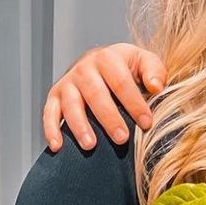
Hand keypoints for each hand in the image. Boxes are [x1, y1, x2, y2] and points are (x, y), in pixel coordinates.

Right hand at [43, 43, 164, 151]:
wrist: (100, 63)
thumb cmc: (127, 67)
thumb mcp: (143, 61)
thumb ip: (154, 71)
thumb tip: (156, 87)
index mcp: (108, 58)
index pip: (121, 82)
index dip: (135, 103)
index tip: (146, 123)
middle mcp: (84, 68)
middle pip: (96, 94)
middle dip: (109, 118)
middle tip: (122, 139)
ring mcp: (67, 82)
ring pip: (72, 105)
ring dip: (80, 126)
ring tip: (91, 145)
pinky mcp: (54, 96)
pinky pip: (49, 113)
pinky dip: (51, 129)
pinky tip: (58, 146)